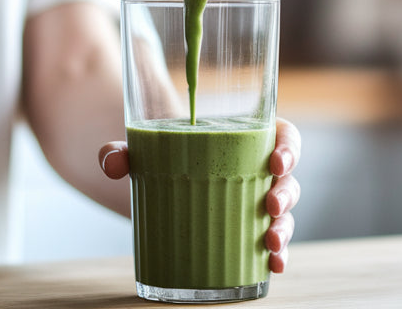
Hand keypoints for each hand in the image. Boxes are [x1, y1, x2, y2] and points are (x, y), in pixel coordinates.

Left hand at [99, 118, 302, 273]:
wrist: (155, 186)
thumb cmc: (161, 159)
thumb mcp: (143, 151)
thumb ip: (123, 151)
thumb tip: (112, 161)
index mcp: (245, 139)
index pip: (282, 135)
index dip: (289, 147)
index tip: (276, 161)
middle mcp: (257, 171)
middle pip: (287, 178)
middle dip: (286, 194)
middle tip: (270, 206)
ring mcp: (255, 204)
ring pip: (285, 213)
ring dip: (285, 228)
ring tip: (271, 242)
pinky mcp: (246, 231)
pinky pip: (273, 243)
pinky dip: (279, 255)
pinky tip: (274, 266)